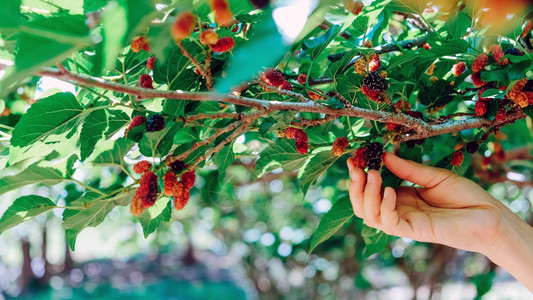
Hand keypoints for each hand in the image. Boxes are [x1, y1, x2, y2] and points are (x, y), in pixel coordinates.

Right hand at [346, 152, 504, 254]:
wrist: (489, 215)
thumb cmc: (464, 197)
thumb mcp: (433, 176)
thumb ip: (408, 169)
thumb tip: (384, 156)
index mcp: (401, 198)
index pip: (370, 191)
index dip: (358, 177)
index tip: (353, 159)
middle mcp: (398, 211)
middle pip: (362, 206)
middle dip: (354, 187)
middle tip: (356, 167)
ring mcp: (404, 222)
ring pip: (370, 216)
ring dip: (366, 196)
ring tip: (373, 176)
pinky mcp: (414, 230)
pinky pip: (389, 223)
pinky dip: (384, 207)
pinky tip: (389, 190)